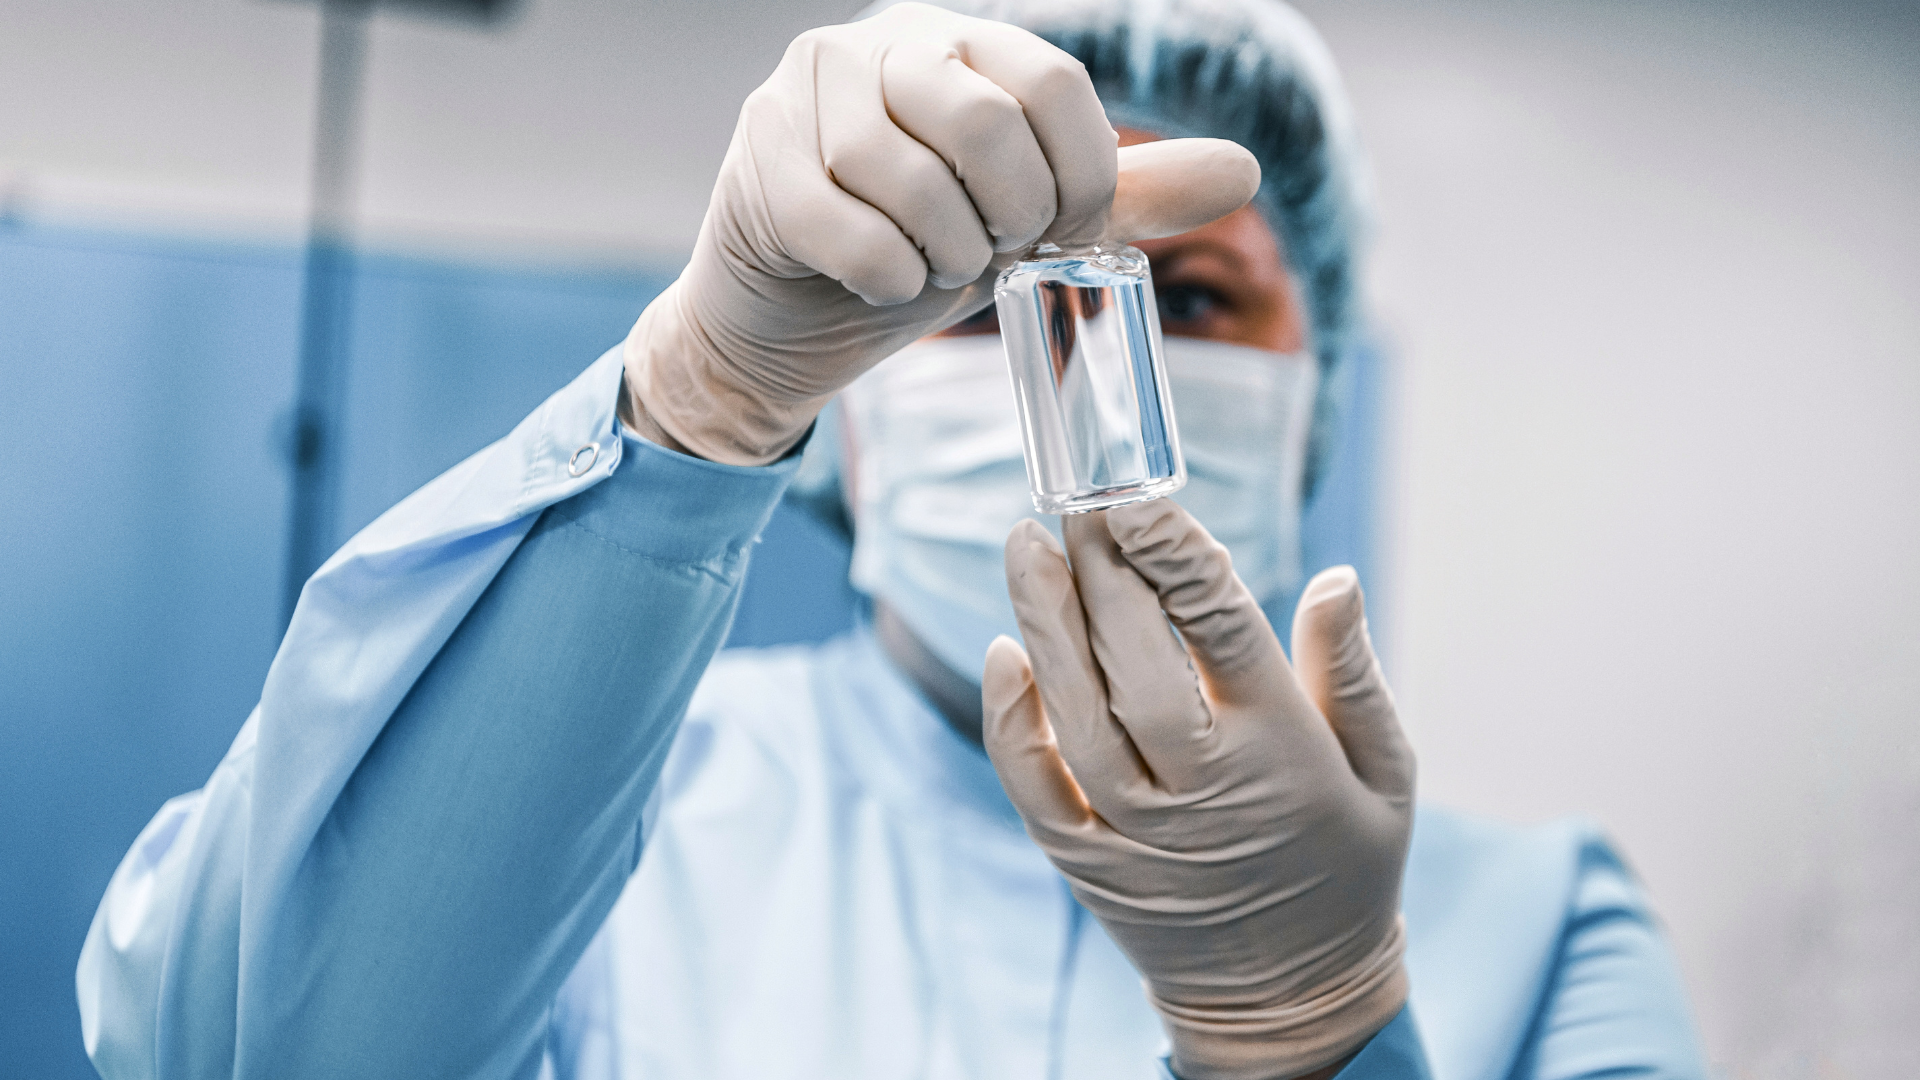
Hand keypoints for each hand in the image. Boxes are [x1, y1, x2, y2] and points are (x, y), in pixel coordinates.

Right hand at [622, 2, 1259, 463]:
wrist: (789, 320)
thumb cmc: (915, 250)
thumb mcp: (1024, 219)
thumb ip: (1121, 192)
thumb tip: (1244, 171)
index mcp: (958, 43)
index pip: (1054, 81)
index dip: (1084, 173)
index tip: (1068, 231)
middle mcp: (879, 48)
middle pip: (986, 121)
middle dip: (1013, 216)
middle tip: (997, 253)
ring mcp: (806, 97)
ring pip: (908, 176)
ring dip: (943, 251)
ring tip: (935, 266)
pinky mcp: (761, 164)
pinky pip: (847, 227)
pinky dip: (886, 275)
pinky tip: (885, 282)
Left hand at [982, 500, 1414, 1079]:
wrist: (1290, 999)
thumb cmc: (1346, 862)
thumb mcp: (1387, 771)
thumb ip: (1351, 672)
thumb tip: (1335, 578)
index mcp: (1282, 749)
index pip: (1220, 629)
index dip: (1173, 555)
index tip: (1135, 498)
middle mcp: (1204, 786)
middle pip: (1134, 665)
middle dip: (1099, 577)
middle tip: (1072, 505)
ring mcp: (1138, 830)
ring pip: (1076, 714)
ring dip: (1043, 626)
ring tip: (1023, 546)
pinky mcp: (1086, 862)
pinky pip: (1035, 785)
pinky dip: (1011, 721)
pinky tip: (1002, 654)